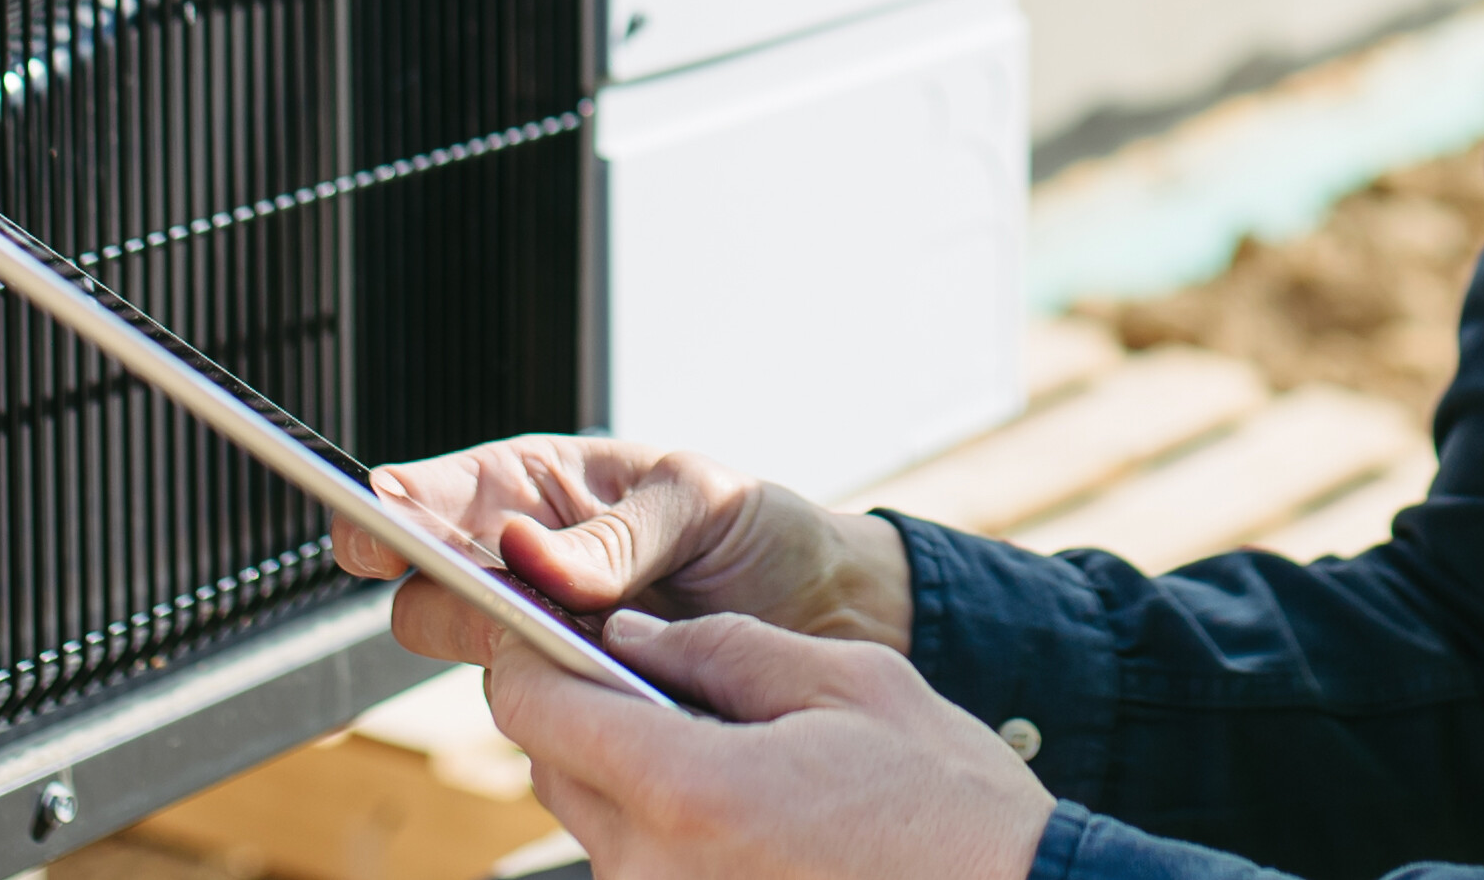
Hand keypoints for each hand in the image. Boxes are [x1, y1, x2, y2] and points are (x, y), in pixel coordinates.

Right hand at [333, 434, 916, 663]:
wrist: (826, 613)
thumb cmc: (755, 533)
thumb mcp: (698, 503)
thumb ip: (616, 533)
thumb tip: (534, 554)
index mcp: (536, 491)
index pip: (434, 497)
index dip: (391, 507)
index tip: (376, 516)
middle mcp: (522, 572)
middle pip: (426, 597)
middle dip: (447, 599)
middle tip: (502, 597)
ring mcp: (545, 645)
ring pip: (481, 668)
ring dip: (526, 662)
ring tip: (606, 641)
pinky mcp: (578, 708)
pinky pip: (542, 723)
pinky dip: (575, 712)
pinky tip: (629, 689)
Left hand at [486, 610, 1051, 879]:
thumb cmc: (949, 804)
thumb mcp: (850, 683)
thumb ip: (724, 648)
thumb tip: (632, 635)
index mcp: (688, 789)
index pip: (534, 708)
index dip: (534, 654)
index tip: (556, 628)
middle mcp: (655, 869)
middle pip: (554, 766)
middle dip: (593, 712)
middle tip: (675, 684)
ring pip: (597, 821)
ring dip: (637, 775)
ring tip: (739, 754)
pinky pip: (643, 868)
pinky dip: (671, 830)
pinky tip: (755, 813)